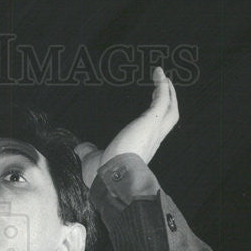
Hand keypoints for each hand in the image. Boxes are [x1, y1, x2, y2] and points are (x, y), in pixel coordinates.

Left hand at [75, 66, 178, 188]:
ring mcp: (153, 131)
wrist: (111, 178)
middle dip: (167, 103)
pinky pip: (162, 99)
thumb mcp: (92, 160)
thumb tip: (80, 149)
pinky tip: (158, 73)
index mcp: (140, 150)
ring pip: (170, 110)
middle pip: (168, 120)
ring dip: (169, 93)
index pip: (152, 133)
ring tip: (164, 78)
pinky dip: (162, 85)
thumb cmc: (102, 173)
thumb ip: (88, 151)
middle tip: (163, 88)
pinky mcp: (151, 120)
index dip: (152, 120)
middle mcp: (151, 141)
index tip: (149, 110)